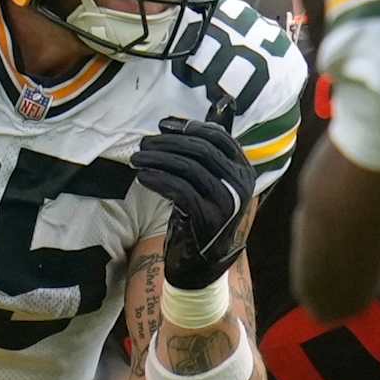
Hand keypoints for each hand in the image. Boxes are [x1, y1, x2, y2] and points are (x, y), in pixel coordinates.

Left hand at [131, 117, 255, 289]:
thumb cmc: (200, 216)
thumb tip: (197, 117)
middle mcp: (240, 184)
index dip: (189, 127)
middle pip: (201, 150)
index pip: (219, 137)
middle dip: (168, 142)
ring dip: (157, 159)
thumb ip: (206, 154)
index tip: (163, 125)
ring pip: (188, 167)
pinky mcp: (209, 218)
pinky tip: (143, 177)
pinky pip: (180, 189)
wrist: (201, 262)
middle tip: (143, 143)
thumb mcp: (208, 182)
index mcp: (243, 170)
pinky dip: (158, 179)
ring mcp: (227, 201)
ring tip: (137, 158)